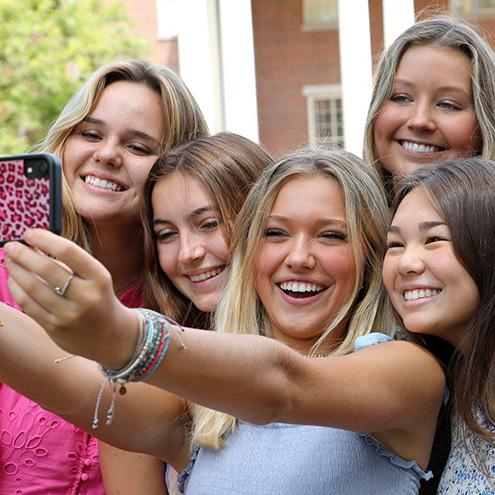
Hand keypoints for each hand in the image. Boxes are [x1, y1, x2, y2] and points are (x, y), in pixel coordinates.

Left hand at [3, 229, 138, 368]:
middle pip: (48, 269)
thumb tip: (33, 245)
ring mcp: (70, 314)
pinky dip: (16, 288)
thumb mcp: (95, 278)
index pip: (69, 252)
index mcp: (99, 277)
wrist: (111, 335)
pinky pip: (29, 305)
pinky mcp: (56, 328)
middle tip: (11, 245)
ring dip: (16, 270)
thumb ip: (70, 263)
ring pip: (34, 288)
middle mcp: (86, 296)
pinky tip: (13, 279)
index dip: (45, 239)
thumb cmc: (99, 297)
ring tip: (9, 260)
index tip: (30, 233)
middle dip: (24, 254)